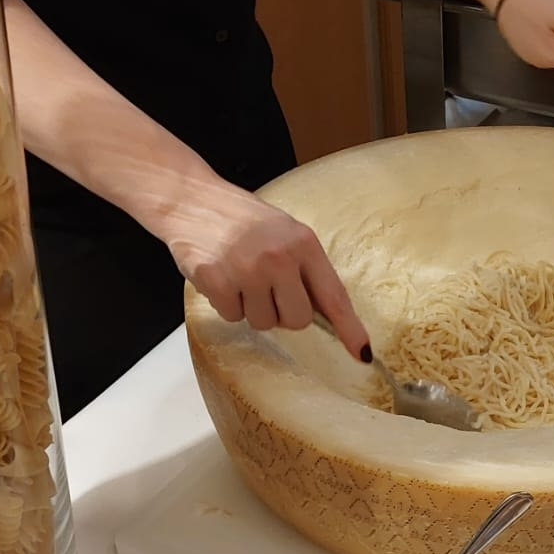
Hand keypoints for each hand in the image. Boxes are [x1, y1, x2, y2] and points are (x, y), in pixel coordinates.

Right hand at [159, 175, 369, 358]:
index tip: (362, 353)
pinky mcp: (218, 282)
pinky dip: (226, 303)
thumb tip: (325, 315)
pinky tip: (221, 276)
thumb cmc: (243, 220)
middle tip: (266, 287)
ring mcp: (248, 271)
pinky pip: (233, 317)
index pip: (333, 295)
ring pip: (263, 322)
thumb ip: (305, 269)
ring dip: (251, 307)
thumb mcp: (285, 232)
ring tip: (240, 275)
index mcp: (304, 243)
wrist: (191, 200)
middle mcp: (280, 258)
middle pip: (297, 321)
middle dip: (283, 313)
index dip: (349, 328)